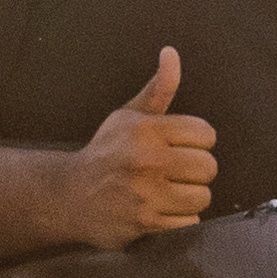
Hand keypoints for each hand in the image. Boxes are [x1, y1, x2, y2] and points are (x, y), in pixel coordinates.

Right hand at [61, 47, 215, 245]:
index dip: (196, 143)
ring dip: (188, 199)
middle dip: (194, 173)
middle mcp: (146, 159)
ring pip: (201, 197)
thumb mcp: (128, 117)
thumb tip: (172, 53)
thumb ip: (158, 88)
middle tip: (173, 174)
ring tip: (166, 194)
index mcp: (146, 129)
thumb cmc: (105, 153)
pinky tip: (159, 212)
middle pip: (208, 167)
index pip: (206, 134)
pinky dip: (178, 222)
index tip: (178, 149)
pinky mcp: (144, 223)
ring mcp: (145, 194)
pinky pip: (188, 224)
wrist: (69, 196)